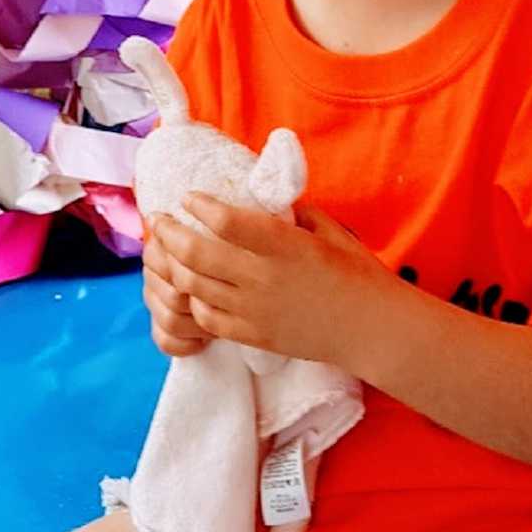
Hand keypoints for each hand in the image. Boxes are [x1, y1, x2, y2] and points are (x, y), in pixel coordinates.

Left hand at [151, 194, 398, 368]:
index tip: (188, 196)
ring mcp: (255, 311)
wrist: (373, 328)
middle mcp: (264, 278)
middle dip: (169, 233)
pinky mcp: (254, 336)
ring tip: (165, 250)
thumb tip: (259, 195)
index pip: (226, 221)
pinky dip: (192, 300)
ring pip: (194, 287)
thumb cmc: (356, 272)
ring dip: (173, 265)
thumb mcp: (327, 229)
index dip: (199, 205)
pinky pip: (208, 318)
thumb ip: (290, 212)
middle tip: (159, 219)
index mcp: (284, 246)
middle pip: (197, 254)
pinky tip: (190, 287)